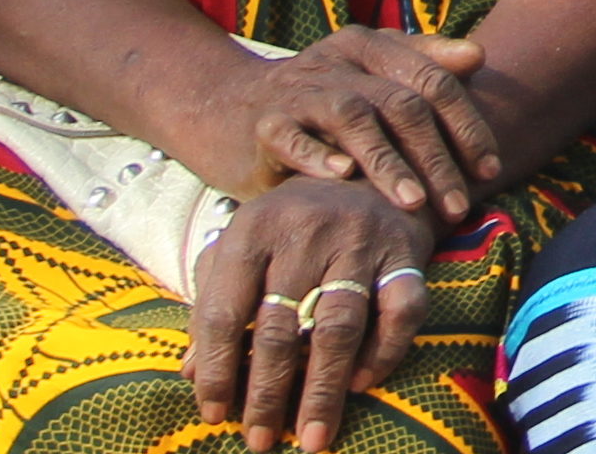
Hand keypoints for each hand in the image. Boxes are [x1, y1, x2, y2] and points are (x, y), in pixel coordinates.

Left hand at [185, 175, 438, 451]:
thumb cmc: (293, 220)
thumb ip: (216, 301)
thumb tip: (189, 373)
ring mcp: (360, 242)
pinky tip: (364, 383)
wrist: (370, 169)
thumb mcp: (244, 245)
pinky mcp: (406, 252)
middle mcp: (305, 232)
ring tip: (312, 437)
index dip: (214, 368)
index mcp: (253, 229)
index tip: (213, 414)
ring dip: (323, 390)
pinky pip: (402, 312)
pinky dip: (384, 352)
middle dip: (267, 394)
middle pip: (280, 328)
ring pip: (338, 328)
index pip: (223, 311)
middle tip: (259, 441)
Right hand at [225, 29, 499, 215]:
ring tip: (412, 202)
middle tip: (458, 204)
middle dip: (436, 157)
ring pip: (353, 118)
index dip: (467, 125)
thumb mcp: (368, 72)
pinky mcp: (263, 124)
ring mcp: (299, 92)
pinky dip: (316, 155)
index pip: (434, 81)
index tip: (489, 170)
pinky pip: (290, 136)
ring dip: (387, 161)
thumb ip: (423, 63)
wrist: (226, 107)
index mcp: (370, 48)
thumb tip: (479, 55)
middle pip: (401, 104)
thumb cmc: (318, 99)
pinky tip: (342, 176)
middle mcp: (338, 65)